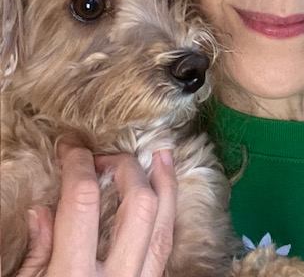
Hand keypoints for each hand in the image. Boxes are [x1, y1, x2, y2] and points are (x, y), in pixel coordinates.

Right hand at [17, 144, 177, 276]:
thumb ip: (35, 257)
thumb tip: (43, 210)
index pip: (84, 203)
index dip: (78, 165)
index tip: (70, 147)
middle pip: (138, 207)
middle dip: (127, 170)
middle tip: (106, 157)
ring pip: (164, 228)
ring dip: (166, 185)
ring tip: (163, 154)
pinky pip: (165, 251)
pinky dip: (167, 218)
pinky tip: (165, 199)